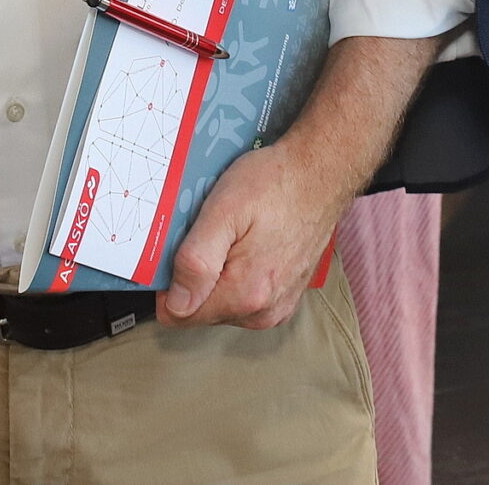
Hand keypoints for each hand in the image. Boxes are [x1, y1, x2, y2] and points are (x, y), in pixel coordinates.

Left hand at [157, 138, 354, 329]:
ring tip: (227, 235)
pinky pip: (243, 297)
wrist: (320, 175)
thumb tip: (175, 305)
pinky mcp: (285, 296)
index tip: (175, 251)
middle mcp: (264, 311)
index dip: (168, 284)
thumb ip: (196, 262)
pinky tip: (242, 244)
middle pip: (200, 310)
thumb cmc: (273, 185)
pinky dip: (235, 275)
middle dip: (193, 277)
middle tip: (206, 234)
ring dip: (214, 275)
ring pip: (221, 304)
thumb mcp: (222, 212)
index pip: (180, 315)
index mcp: (245, 295)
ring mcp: (277, 307)